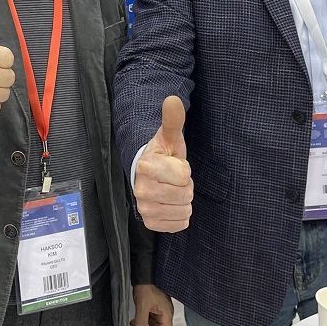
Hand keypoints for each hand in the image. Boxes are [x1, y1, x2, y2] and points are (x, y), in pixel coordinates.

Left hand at [131, 284, 174, 325]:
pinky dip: (140, 323)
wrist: (144, 271)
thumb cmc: (148, 285)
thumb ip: (141, 324)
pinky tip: (132, 323)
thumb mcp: (142, 305)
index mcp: (166, 315)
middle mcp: (164, 314)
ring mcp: (158, 310)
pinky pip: (148, 320)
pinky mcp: (152, 306)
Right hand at [133, 96, 192, 231]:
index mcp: (146, 167)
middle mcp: (141, 190)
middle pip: (185, 195)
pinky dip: (180, 216)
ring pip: (184, 211)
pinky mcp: (150, 223)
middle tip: (174, 179)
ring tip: (172, 190)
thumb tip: (173, 100)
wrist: (147, 175)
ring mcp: (144, 209)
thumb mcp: (169, 137)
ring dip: (183, 201)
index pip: (183, 176)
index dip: (184, 169)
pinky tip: (171, 204)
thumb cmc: (162, 155)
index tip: (173, 164)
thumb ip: (173, 120)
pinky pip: (179, 225)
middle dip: (185, 186)